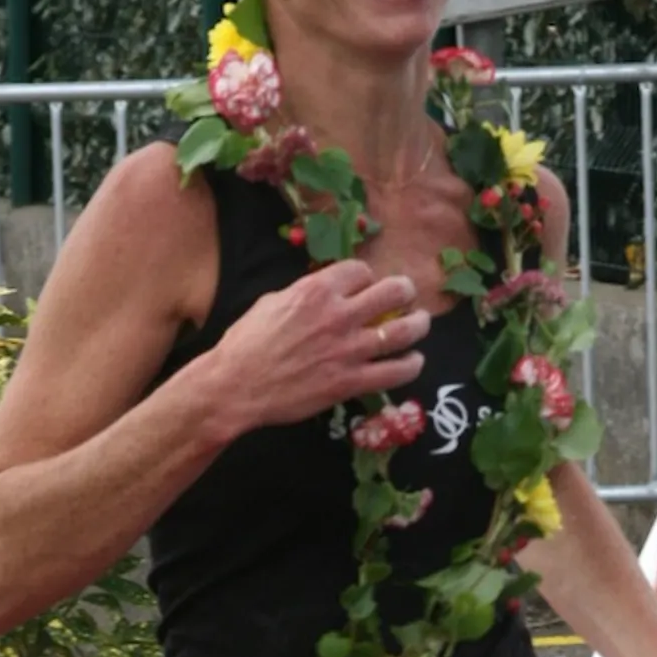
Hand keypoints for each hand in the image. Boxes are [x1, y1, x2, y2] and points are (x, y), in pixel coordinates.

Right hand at [211, 262, 427, 430]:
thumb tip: (322, 294)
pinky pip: (396, 371)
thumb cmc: (246, 343)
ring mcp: (349, 349)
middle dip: (404, 291)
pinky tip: (413, 362)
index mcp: (316, 290)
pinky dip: (411, 365)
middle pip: (393, 291)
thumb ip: (303, 295)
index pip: (361, 271)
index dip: (366, 277)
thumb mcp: (271, 303)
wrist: (236, 385)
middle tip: (406, 297)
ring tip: (419, 324)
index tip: (366, 285)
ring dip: (418, 325)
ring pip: (404, 331)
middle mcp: (339, 315)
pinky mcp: (351, 381)